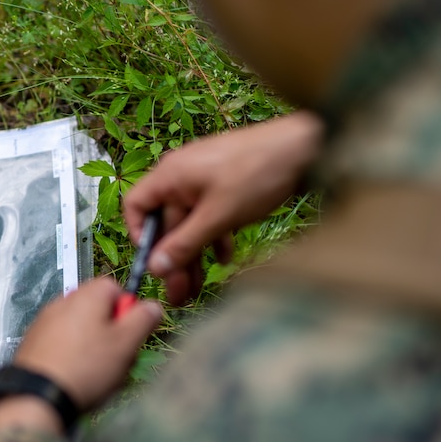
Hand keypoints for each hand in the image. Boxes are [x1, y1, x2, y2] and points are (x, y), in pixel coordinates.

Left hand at [0, 278, 160, 441]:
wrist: (37, 396)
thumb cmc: (86, 367)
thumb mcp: (125, 343)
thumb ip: (143, 319)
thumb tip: (153, 306)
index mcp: (87, 295)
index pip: (115, 287)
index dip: (128, 310)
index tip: (132, 333)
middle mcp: (63, 301)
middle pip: (98, 310)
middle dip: (113, 333)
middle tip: (119, 358)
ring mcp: (45, 322)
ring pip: (82, 330)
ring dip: (94, 348)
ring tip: (99, 375)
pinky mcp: (34, 343)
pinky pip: (63, 344)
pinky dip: (73, 357)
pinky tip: (77, 378)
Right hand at [123, 111, 322, 304]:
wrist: (305, 148)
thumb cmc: (257, 173)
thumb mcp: (218, 216)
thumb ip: (185, 243)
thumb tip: (156, 267)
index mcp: (170, 176)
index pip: (135, 206)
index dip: (139, 236)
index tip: (154, 263)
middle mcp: (181, 176)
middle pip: (166, 222)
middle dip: (173, 258)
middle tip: (179, 293)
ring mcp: (203, 180)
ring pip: (190, 222)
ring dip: (193, 254)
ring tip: (198, 286)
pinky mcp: (224, 185)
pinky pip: (209, 215)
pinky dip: (214, 237)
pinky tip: (225, 258)